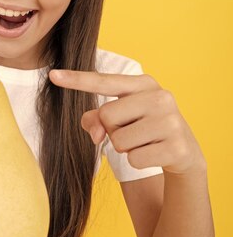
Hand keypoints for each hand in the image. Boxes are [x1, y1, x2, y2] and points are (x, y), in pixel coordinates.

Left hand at [48, 68, 205, 175]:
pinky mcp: (176, 147)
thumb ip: (97, 119)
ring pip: (119, 141)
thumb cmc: (144, 129)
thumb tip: (96, 133)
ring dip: (125, 148)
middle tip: (134, 131)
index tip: (52, 75)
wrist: (184, 151)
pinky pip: (134, 159)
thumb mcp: (122, 118)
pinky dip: (138, 161)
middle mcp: (160, 96)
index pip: (104, 82)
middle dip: (113, 130)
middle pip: (107, 115)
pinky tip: (154, 154)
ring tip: (144, 142)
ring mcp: (170, 121)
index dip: (77, 80)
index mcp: (144, 84)